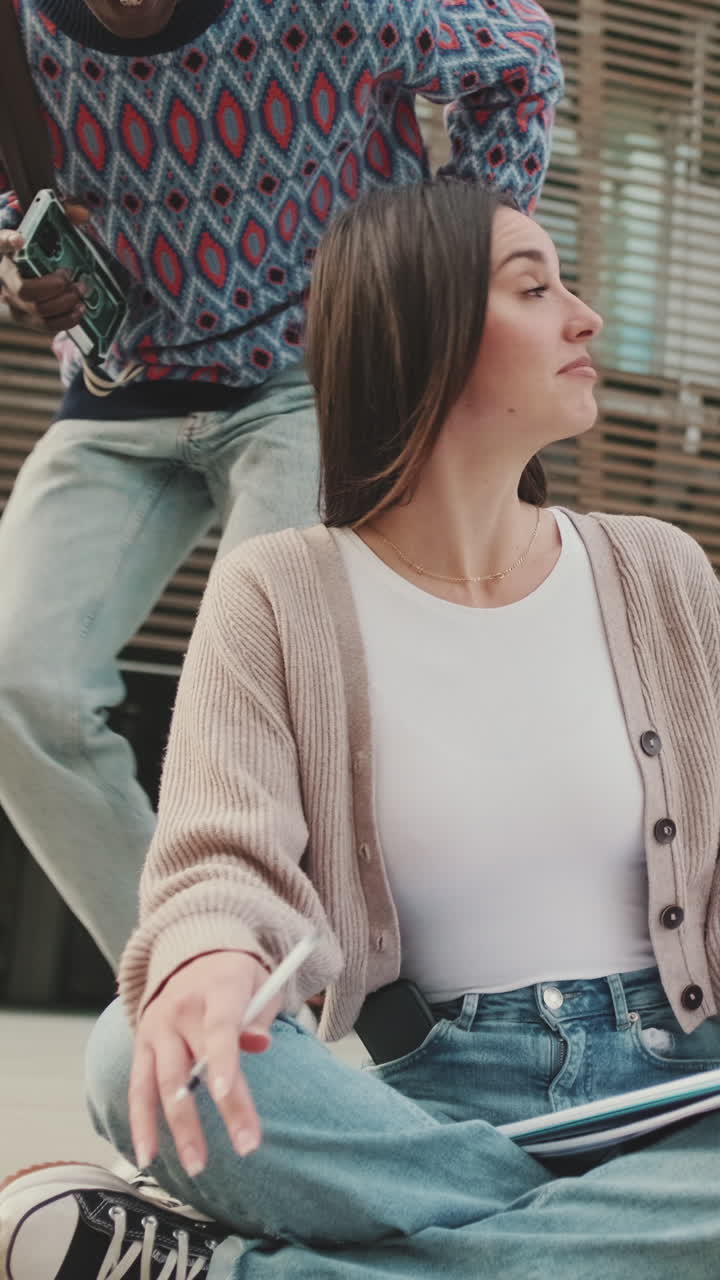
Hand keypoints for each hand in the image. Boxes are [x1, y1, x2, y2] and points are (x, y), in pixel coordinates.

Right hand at [0, 202, 89, 333]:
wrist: (34, 268)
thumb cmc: (41, 245)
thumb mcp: (48, 225)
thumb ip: (63, 213)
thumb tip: (82, 213)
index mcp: (5, 251)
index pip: (0, 243)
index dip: (8, 241)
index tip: (21, 239)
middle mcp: (5, 279)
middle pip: (25, 290)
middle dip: (54, 287)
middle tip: (73, 278)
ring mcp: (15, 302)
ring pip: (37, 310)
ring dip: (64, 303)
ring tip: (81, 293)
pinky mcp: (28, 319)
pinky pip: (46, 325)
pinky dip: (66, 320)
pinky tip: (80, 309)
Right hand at [129, 950, 280, 1177]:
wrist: (192, 953)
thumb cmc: (236, 977)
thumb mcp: (261, 983)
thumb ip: (261, 1015)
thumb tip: (259, 1044)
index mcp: (217, 989)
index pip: (219, 1027)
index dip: (222, 1060)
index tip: (226, 1094)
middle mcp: (181, 1008)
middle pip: (195, 1065)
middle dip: (220, 1110)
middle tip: (245, 1147)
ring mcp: (157, 1027)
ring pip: (163, 1083)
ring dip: (179, 1128)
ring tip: (196, 1166)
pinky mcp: (141, 1043)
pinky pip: (138, 1088)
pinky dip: (140, 1123)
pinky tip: (147, 1155)